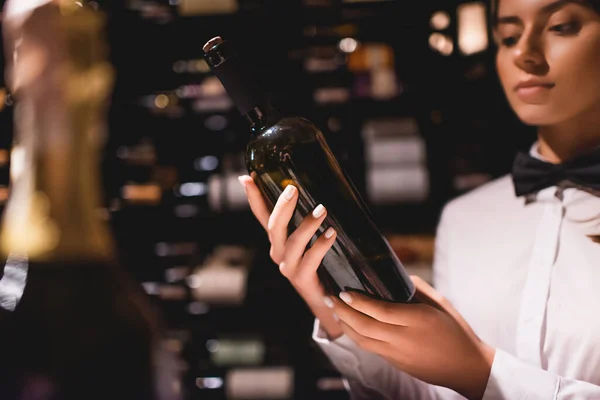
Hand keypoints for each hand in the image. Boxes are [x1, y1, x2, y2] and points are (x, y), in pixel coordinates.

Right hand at [238, 175, 341, 337]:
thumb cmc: (320, 265)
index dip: (253, 197)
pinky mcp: (303, 279)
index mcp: (276, 241)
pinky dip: (321, 245)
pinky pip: (310, 259)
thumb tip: (318, 193)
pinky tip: (331, 233)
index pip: (262, 215)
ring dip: (307, 225)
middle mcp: (277, 253)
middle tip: (294, 189)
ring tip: (323, 210)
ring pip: (292, 242)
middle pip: (274, 226)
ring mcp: (288, 267)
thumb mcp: (309, 240)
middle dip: (282, 206)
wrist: (326, 302)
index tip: (245, 178)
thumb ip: (308, 221)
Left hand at [328, 276, 494, 399]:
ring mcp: (398, 354)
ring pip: (363, 341)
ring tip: (334, 310)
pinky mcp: (396, 364)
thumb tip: (396, 277)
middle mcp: (404, 338)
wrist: (468, 367)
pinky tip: (350, 325)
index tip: (343, 290)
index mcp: (417, 320)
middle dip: (343, 311)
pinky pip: (370, 348)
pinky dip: (357, 335)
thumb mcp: (440, 304)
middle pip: (365, 326)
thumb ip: (417, 289)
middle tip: (330, 297)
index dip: (358, 301)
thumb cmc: (456, 330)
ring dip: (345, 325)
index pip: (379, 310)